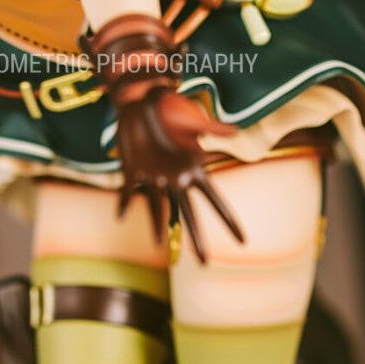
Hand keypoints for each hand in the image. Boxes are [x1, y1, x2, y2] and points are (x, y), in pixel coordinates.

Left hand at [91, 11, 244, 260]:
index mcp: (192, 169)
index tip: (243, 242)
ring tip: (159, 246)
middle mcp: (175, 178)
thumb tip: (234, 131)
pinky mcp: (132, 170)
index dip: (228, 220)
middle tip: (204, 264)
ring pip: (157, 209)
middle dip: (197, 239)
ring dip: (157, 227)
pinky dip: (125, 203)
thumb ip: (211, 128)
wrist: (142, 99)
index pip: (214, 200)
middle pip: (188, 214)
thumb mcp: (191, 118)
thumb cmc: (170, 107)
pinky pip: (128, 192)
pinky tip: (121, 215)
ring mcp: (153, 176)